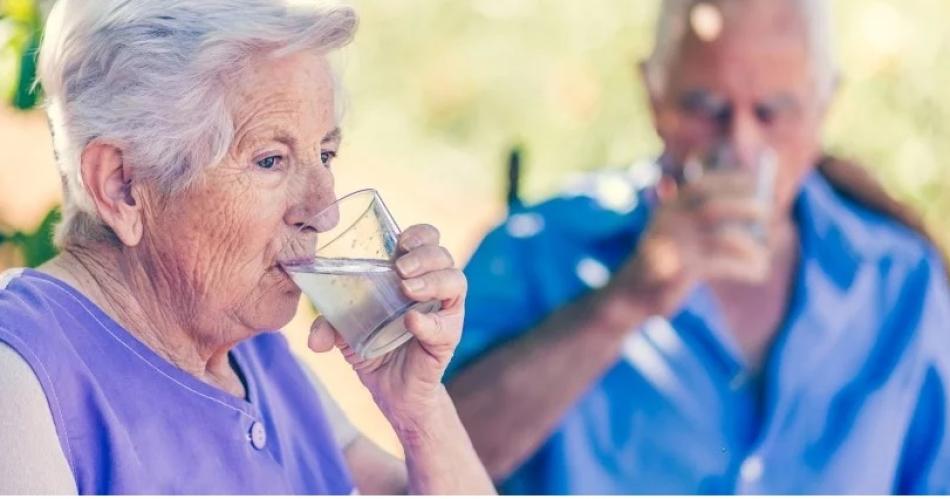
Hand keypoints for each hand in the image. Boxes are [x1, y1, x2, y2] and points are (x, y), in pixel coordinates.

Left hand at [307, 224, 465, 430]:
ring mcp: (443, 312)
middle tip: (400, 268)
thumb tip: (314, 339)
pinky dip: (429, 321)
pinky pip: (446, 325)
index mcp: (411, 274)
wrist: (391, 391)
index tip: (399, 242)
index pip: (428, 239)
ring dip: (432, 280)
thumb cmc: (372, 348)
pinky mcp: (447, 339)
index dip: (419, 234)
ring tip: (408, 289)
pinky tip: (412, 322)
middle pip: (443, 255)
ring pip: (456, 281)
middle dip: (424, 255)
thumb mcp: (344, 332)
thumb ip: (327, 326)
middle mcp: (433, 288)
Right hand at [607, 171, 770, 317]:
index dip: (729, 181)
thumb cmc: (666, 261)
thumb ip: (703, 217)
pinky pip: (722, 266)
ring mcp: (675, 247)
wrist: (633, 294)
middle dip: (745, 207)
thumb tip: (755, 206)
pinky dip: (745, 268)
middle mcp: (669, 223)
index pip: (701, 186)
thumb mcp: (678, 232)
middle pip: (712, 208)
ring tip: (765, 252)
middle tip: (768, 212)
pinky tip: (758, 271)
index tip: (755, 182)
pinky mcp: (682, 272)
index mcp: (668, 208)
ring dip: (749, 244)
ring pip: (721, 238)